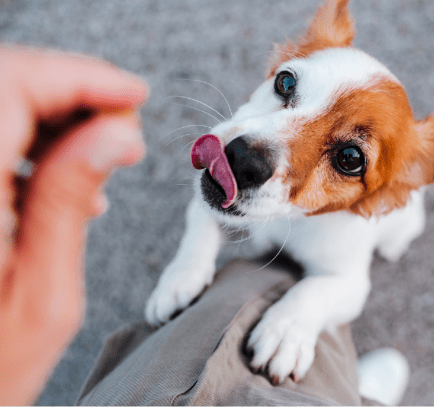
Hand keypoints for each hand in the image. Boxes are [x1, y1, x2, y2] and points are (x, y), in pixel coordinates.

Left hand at [0, 45, 147, 404]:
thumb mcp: (46, 290)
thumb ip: (69, 199)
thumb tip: (117, 136)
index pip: (14, 88)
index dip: (81, 79)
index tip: (133, 94)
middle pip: (8, 88)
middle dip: (76, 97)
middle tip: (126, 129)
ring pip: (5, 108)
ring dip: (61, 121)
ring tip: (105, 157)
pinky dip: (40, 144)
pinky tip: (67, 180)